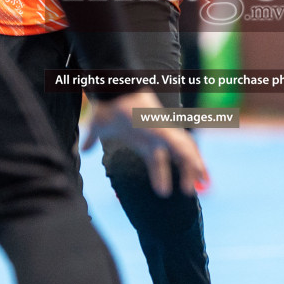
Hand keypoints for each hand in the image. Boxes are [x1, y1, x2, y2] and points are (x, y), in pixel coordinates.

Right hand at [80, 90, 208, 196]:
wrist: (114, 91)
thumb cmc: (109, 107)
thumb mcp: (99, 129)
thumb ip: (91, 140)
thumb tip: (79, 150)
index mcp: (145, 141)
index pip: (157, 162)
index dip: (160, 176)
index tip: (163, 192)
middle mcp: (157, 138)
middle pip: (176, 158)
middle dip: (185, 173)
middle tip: (189, 191)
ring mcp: (163, 133)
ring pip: (184, 152)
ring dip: (194, 166)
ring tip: (204, 181)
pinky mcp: (165, 129)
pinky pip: (183, 146)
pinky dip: (192, 157)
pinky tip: (199, 169)